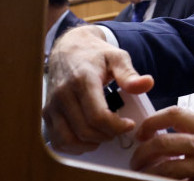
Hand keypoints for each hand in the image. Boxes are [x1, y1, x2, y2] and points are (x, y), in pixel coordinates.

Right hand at [43, 25, 154, 153]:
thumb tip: (147, 84)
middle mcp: (63, 94)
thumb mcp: (116, 57)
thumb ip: (130, 73)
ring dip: (90, 143)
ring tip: (105, 134)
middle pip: (85, 130)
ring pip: (69, 139)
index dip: (116, 126)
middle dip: (107, 135)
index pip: (98, 115)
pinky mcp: (46, 113)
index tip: (129, 125)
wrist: (68, 48)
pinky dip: (73, 146)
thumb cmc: (95, 54)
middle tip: (119, 129)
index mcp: (82, 80)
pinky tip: (87, 139)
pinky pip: (57, 139)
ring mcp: (52, 105)